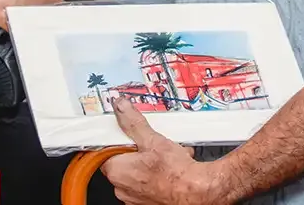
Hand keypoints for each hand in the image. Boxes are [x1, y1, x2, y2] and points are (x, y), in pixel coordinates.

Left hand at [102, 99, 221, 204]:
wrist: (198, 192)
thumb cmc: (176, 173)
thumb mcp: (152, 139)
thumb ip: (132, 122)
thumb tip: (121, 107)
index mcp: (116, 171)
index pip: (105, 150)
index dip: (117, 139)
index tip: (124, 132)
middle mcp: (122, 187)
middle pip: (123, 159)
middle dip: (137, 149)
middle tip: (150, 141)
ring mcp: (134, 198)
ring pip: (137, 171)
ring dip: (149, 160)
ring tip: (165, 153)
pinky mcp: (148, 202)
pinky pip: (147, 182)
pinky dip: (156, 173)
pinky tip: (170, 165)